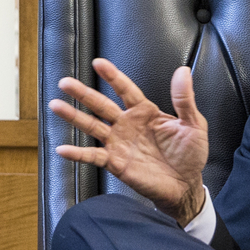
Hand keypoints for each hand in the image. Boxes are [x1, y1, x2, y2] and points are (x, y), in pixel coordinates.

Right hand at [49, 58, 210, 223]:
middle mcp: (127, 125)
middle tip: (65, 82)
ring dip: (74, 116)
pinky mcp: (115, 163)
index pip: (125, 89)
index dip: (112, 76)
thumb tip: (183, 71)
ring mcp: (119, 143)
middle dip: (83, 93)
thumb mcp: (194, 124)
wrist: (186, 186)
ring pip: (92, 126)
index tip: (98, 63)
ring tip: (56, 105)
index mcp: (145, 112)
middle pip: (101, 105)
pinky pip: (93, 157)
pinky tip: (62, 149)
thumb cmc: (190, 155)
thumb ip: (184, 99)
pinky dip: (77, 154)